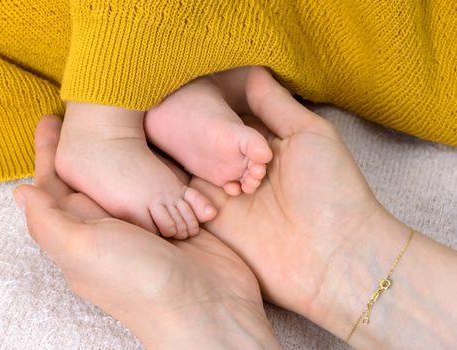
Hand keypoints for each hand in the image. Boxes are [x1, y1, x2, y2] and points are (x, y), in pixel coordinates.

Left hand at [14, 115, 279, 348]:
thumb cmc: (139, 281)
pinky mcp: (179, 225)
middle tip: (81, 113)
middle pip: (90, 180)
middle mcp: (111, 229)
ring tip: (120, 122)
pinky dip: (161, 170)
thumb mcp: (83, 250)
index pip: (55, 187)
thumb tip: (20, 191)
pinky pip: (164, 192)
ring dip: (123, 153)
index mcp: (82, 234)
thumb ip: (50, 221)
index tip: (49, 120)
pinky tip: (160, 147)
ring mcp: (146, 227)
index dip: (48, 154)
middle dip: (81, 147)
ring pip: (127, 182)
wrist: (208, 308)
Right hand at [192, 67, 406, 332]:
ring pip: (197, 167)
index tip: (192, 85)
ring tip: (167, 130)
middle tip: (172, 108)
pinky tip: (167, 166)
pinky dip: (179, 186)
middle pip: (212, 143)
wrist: (332, 256)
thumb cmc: (331, 190)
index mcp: (270, 146)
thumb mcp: (310, 134)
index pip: (235, 120)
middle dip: (196, 128)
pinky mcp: (217, 223)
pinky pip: (190, 199)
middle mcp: (247, 170)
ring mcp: (230, 198)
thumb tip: (253, 70)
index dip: (217, 103)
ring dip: (186, 154)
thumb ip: (277, 105)